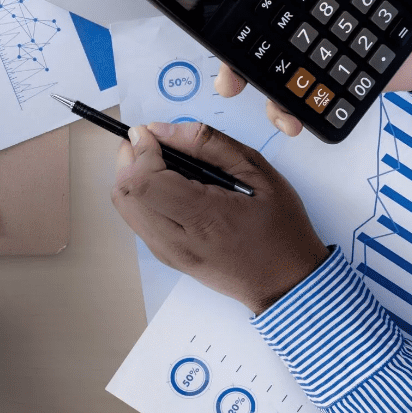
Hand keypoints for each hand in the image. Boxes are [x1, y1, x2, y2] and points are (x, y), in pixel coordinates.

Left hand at [112, 122, 328, 313]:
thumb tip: (163, 130)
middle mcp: (178, 241)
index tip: (149, 133)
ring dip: (131, 177)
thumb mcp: (258, 173)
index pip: (144, 182)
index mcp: (204, 218)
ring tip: (158, 161)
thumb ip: (210, 145)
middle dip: (129, 160)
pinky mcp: (167, 258)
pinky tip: (165, 185)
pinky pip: (138, 221)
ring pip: (125, 208)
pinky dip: (140, 196)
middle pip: (125, 194)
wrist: (286, 282)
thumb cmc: (281, 228)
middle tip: (150, 143)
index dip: (140, 151)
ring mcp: (169, 253)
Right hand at [217, 0, 411, 135]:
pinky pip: (303, 93)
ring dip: (249, 81)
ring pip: (269, 62)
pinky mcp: (334, 75)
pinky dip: (290, 109)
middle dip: (230, 47)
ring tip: (245, 92)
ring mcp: (320, 43)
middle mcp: (312, 5)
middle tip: (226, 67)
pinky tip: (291, 119)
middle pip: (256, 22)